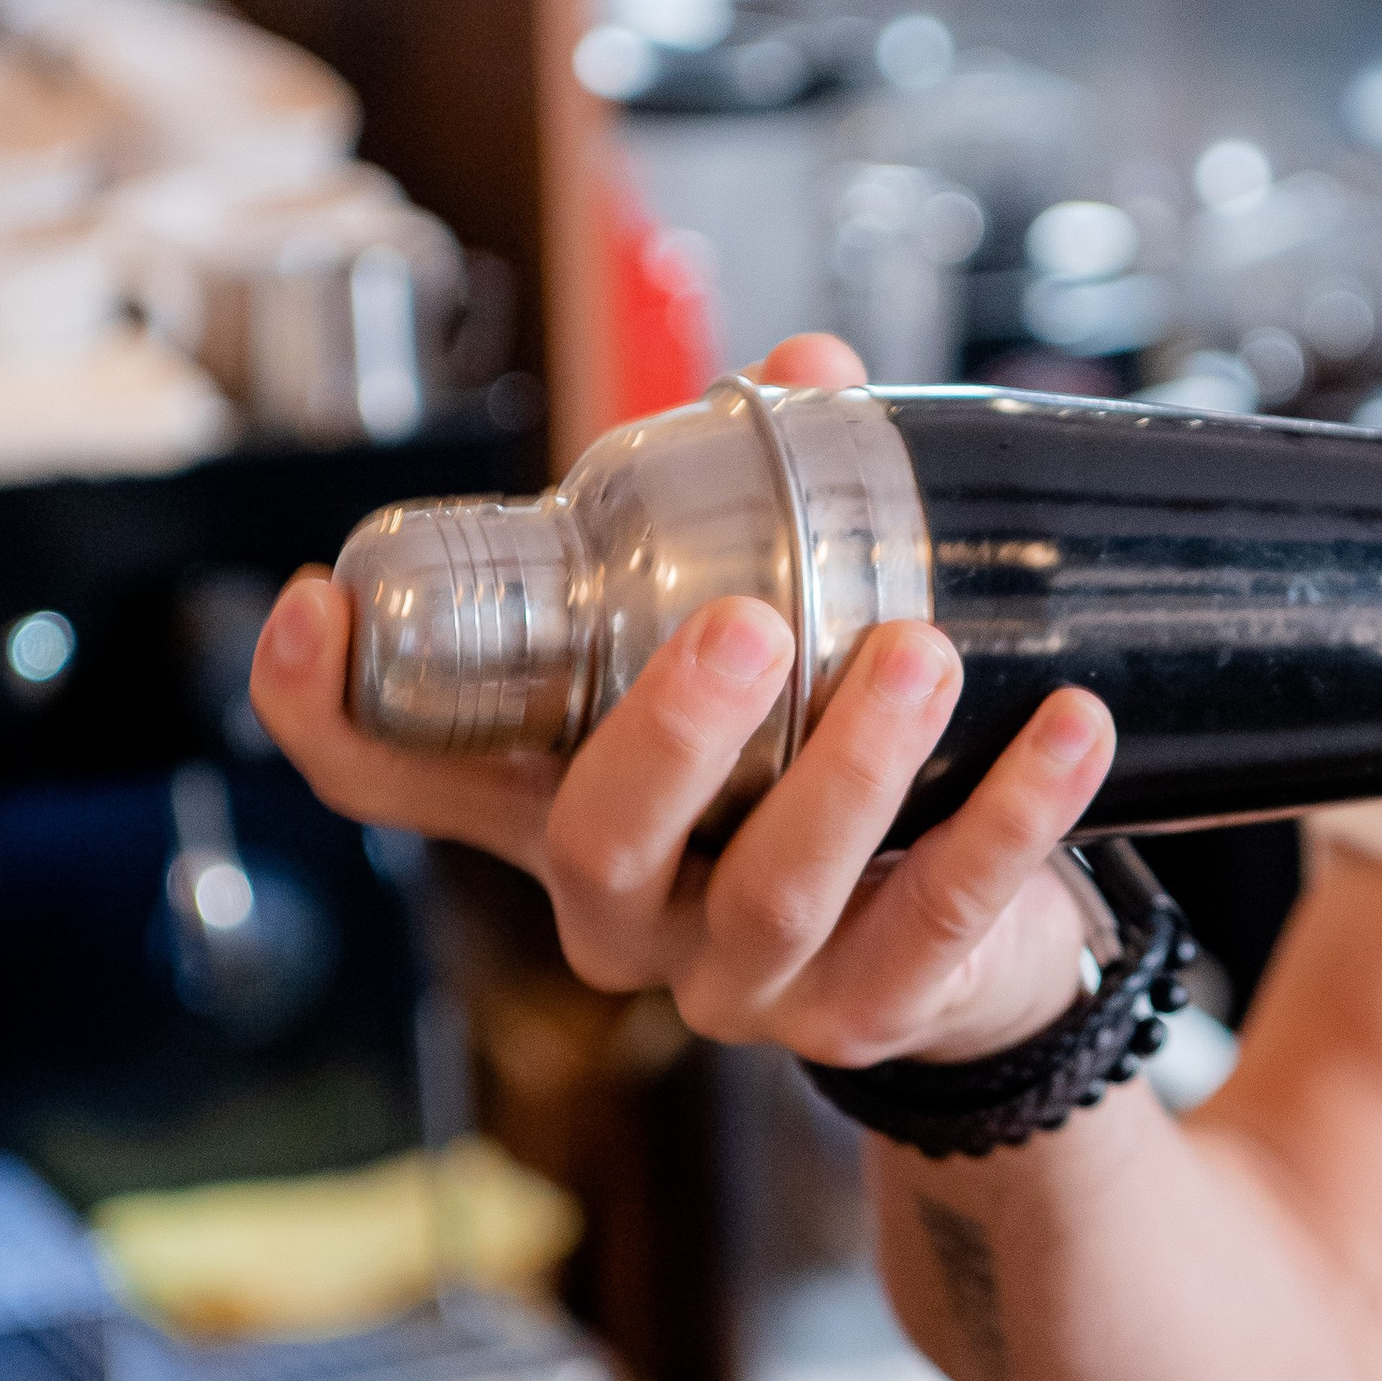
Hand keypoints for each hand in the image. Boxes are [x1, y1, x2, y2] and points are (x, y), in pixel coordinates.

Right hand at [246, 336, 1115, 1065]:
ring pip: (774, 893)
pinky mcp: (869, 1017)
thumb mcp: (766, 638)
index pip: (395, 775)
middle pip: (597, 840)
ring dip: (851, 769)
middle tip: (744, 624)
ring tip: (924, 656)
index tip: (315, 605)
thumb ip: (766, 506)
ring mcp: (740, 981)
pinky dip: (1009, 823)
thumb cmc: (819, 757)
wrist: (964, 940)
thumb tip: (809, 362)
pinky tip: (1066, 734)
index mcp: (556, 802)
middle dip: (668, 734)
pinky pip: (937, 922)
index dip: (327, 706)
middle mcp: (623, 908)